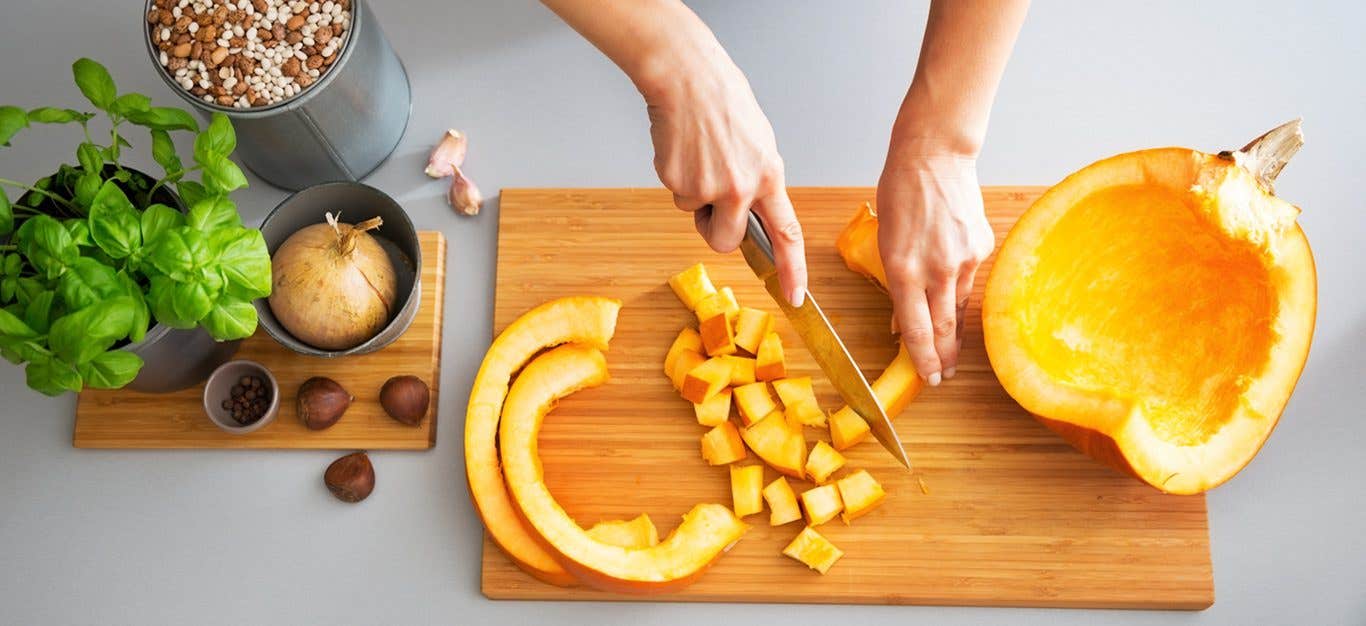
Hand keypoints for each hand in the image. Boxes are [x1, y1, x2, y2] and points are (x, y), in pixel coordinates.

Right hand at [643, 57, 807, 305]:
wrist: (687, 78)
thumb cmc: (723, 103)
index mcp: (768, 176)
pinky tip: (683, 150)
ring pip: (696, 215)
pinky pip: (677, 195)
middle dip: (716, 231)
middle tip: (711, 202)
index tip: (794, 295)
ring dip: (694, 195)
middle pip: (727, 241)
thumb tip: (751, 209)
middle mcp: (741, 188)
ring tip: (699, 156)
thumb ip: (758, 180)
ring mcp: (708, 188)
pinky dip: (676, 177)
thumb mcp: (759, 143)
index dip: (792, 269)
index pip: (786, 234)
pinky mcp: (678, 183)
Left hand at [876, 151, 994, 384]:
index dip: (923, 359)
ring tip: (951, 349)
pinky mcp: (981, 247)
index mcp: (904, 269)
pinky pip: (968, 278)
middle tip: (945, 376)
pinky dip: (958, 288)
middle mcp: (936, 269)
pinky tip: (953, 286)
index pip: (916, 329)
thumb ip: (897, 281)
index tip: (929, 378)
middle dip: (944, 357)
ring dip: (953, 329)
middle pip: (943, 327)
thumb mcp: (885, 241)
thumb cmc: (900, 193)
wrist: (935, 156)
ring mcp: (963, 259)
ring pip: (958, 305)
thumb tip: (903, 317)